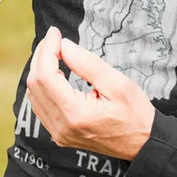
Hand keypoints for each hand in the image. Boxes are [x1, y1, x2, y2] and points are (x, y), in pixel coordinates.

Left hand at [25, 26, 155, 161]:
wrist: (143, 144)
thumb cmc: (135, 113)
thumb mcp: (118, 84)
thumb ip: (88, 64)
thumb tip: (64, 46)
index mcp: (76, 113)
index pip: (47, 76)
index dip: (47, 50)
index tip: (55, 32)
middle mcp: (62, 126)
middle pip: (36, 85)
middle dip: (41, 57)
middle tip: (53, 39)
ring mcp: (59, 134)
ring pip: (34, 95)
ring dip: (40, 70)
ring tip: (53, 52)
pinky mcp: (60, 135)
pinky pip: (40, 106)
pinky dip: (42, 86)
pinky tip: (54, 73)